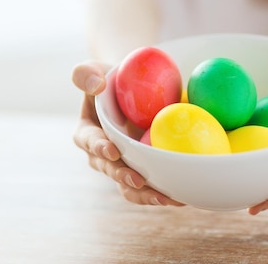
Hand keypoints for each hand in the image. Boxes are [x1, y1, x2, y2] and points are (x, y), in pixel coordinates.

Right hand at [71, 61, 183, 206]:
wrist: (134, 91)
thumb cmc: (112, 79)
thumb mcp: (95, 70)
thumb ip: (87, 74)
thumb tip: (97, 85)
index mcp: (88, 132)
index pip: (90, 142)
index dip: (100, 148)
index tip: (113, 150)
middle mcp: (102, 155)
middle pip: (110, 170)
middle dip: (123, 177)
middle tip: (139, 179)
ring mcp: (123, 165)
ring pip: (130, 187)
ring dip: (145, 195)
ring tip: (164, 197)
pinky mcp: (143, 171)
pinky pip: (150, 187)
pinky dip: (164, 193)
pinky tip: (181, 196)